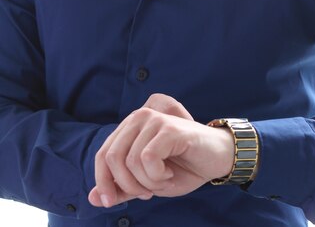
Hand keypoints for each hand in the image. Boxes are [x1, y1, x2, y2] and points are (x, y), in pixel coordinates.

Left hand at [88, 93, 233, 207]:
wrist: (217, 159)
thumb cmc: (182, 168)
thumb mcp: (147, 184)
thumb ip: (121, 188)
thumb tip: (92, 198)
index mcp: (130, 127)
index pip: (102, 154)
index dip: (103, 181)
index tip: (110, 202)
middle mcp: (138, 117)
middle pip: (112, 157)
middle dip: (127, 185)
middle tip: (147, 193)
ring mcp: (154, 120)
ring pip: (130, 161)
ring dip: (147, 182)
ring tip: (163, 180)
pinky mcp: (169, 128)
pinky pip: (148, 158)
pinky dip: (157, 176)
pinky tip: (170, 173)